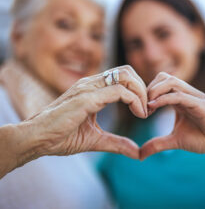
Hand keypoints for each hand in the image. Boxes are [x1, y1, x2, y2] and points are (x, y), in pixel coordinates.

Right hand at [15, 65, 146, 167]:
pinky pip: (118, 91)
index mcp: (93, 89)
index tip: (144, 110)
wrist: (37, 139)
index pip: (123, 77)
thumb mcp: (96, 140)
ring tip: (144, 112)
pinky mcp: (87, 98)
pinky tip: (139, 114)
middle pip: (127, 71)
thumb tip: (137, 152)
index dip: (139, 90)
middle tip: (148, 109)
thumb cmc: (61, 136)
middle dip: (143, 88)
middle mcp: (92, 84)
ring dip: (141, 92)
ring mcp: (88, 88)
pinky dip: (134, 100)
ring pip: (126, 76)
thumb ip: (117, 143)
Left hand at [140, 72, 204, 167]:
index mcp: (180, 99)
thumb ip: (157, 144)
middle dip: (149, 88)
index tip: (141, 110)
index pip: (160, 83)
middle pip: (164, 77)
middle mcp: (187, 94)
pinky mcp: (202, 104)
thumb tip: (140, 155)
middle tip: (142, 106)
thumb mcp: (174, 141)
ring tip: (147, 106)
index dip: (147, 93)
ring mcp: (195, 97)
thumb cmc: (203, 139)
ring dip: (155, 91)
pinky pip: (180, 95)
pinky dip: (164, 99)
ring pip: (171, 81)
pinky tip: (153, 107)